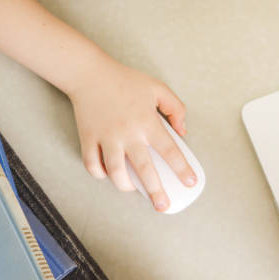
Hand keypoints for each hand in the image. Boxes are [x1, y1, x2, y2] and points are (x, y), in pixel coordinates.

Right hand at [68, 59, 196, 211]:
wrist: (89, 73)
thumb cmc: (125, 80)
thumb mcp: (158, 88)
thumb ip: (176, 109)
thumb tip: (183, 132)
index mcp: (148, 123)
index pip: (170, 151)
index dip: (182, 169)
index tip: (190, 183)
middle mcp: (128, 134)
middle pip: (145, 170)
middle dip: (156, 191)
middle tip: (163, 206)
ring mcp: (106, 138)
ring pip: (116, 172)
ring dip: (125, 186)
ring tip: (133, 190)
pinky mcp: (88, 138)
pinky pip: (92, 164)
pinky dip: (99, 173)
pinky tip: (108, 175)